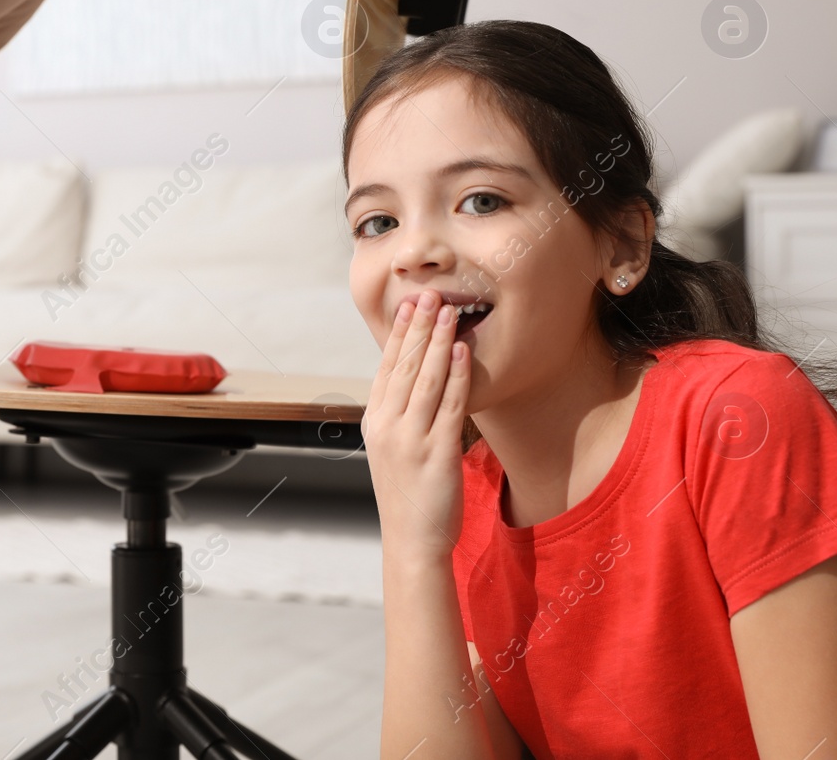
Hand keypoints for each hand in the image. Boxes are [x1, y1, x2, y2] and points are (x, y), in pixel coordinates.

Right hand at [362, 288, 470, 558]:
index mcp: (374, 422)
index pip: (386, 368)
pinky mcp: (437, 452)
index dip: (399, 334)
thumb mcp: (391, 448)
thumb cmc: (407, 494)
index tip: (410, 306)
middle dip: (419, 327)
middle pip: (404, 367)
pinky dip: (456, 375)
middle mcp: (387, 426)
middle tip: (430, 295)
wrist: (412, 540)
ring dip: (438, 342)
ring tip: (450, 312)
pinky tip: (462, 351)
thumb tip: (411, 381)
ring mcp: (410, 439)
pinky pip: (448, 405)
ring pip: (425, 379)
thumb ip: (398, 415)